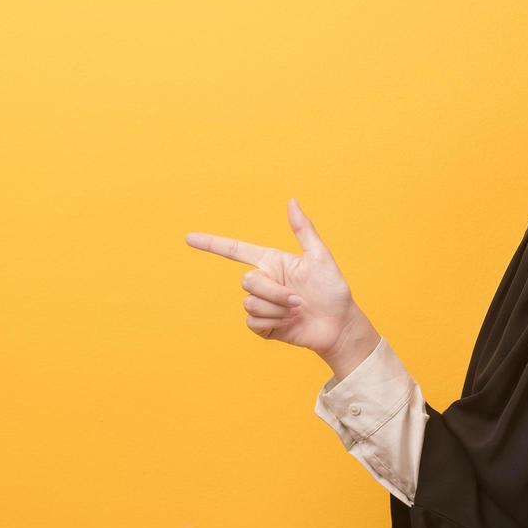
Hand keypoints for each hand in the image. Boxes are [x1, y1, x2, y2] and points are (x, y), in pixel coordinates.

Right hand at [185, 198, 379, 373]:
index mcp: (272, 262)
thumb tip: (292, 201)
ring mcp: (262, 304)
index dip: (211, 244)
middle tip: (299, 300)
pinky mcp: (263, 325)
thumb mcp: (320, 257)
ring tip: (297, 312)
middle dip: (274, 292)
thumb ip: (303, 230)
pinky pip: (253, 322)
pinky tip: (289, 324)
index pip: (235, 250)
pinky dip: (273, 323)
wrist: (338, 326)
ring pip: (250, 303)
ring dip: (277, 309)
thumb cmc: (333, 290)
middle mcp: (264, 281)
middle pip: (247, 281)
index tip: (189, 238)